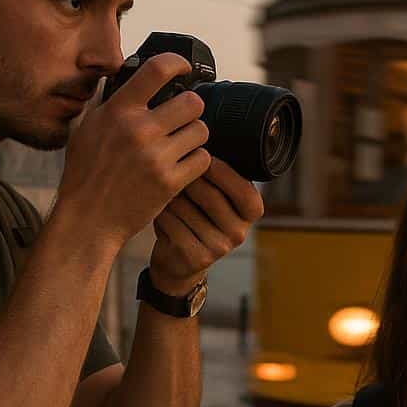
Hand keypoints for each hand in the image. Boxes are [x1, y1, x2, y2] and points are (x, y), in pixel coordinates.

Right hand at [55, 53, 210, 246]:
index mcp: (118, 111)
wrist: (88, 219)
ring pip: (202, 130)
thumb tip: (135, 80)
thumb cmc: (86, 174)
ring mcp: (156, 156)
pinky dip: (196, 162)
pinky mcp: (170, 181)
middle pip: (193, 102)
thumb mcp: (88, 129)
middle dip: (191, 109)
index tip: (184, 68)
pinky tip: (181, 166)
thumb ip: (113, 105)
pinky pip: (203, 159)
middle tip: (183, 119)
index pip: (157, 69)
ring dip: (195, 136)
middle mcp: (139, 130)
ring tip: (181, 145)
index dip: (178, 63)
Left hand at [147, 158, 264, 295]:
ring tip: (160, 188)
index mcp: (251, 213)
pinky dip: (159, 212)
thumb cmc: (195, 217)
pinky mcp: (196, 257)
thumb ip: (218, 178)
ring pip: (186, 208)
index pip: (243, 190)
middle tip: (171, 168)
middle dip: (187, 179)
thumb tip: (202, 144)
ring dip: (169, 195)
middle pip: (210, 196)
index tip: (203, 156)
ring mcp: (219, 248)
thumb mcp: (215, 198)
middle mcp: (239, 233)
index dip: (223, 171)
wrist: (179, 262)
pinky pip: (171, 223)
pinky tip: (155, 209)